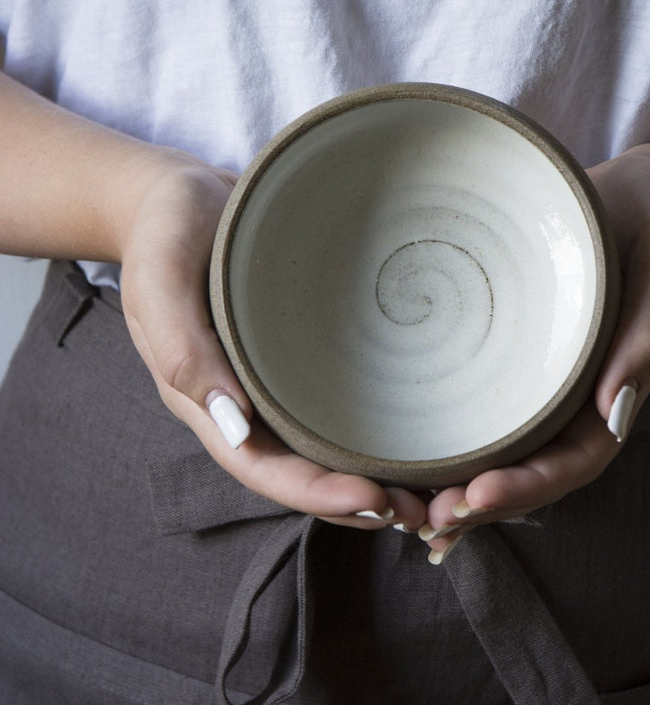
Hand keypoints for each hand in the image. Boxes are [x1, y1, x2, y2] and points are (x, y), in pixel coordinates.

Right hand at [118, 151, 426, 530]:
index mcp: (208, 401)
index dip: (317, 495)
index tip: (374, 502)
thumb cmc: (164, 233)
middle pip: (302, 474)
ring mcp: (274, 384)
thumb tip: (234, 424)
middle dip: (359, 501)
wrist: (177, 193)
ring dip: (375, 478)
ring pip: (324, 450)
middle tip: (424, 512)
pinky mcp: (301, 356)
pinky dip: (375, 430)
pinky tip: (421, 434)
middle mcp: (245, 404)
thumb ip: (182, 350)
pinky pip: (338, 404)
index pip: (263, 470)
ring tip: (434, 492)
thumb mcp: (161, 281)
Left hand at [422, 143, 649, 552]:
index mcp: (616, 394)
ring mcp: (542, 378)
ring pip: (499, 445)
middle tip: (422, 515)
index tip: (474, 498)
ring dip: (456, 478)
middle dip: (479, 501)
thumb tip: (615, 412)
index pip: (574, 463)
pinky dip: (448, 429)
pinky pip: (480, 397)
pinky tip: (401, 442)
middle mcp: (575, 398)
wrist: (649, 192)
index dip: (526, 488)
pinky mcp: (511, 348)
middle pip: (528, 469)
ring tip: (402, 500)